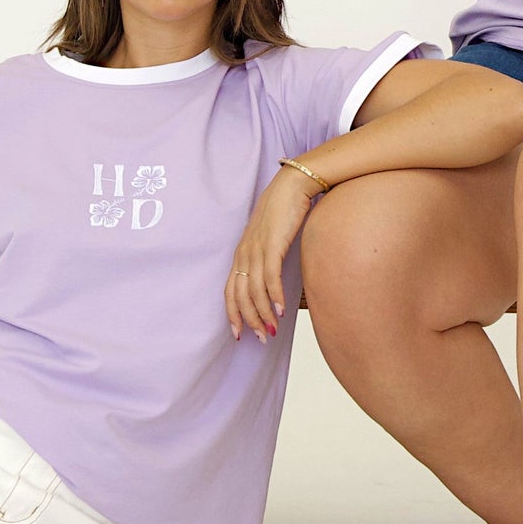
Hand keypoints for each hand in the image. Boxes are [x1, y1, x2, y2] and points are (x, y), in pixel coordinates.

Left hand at [224, 168, 314, 344]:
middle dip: (249, 321)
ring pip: (254, 291)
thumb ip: (268, 256)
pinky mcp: (272, 244)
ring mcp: (257, 249)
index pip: (230, 291)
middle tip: (262, 339)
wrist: (293, 184)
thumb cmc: (284, 209)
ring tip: (273, 331)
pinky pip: (270, 277)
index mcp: (242, 253)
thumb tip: (274, 278)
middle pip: (240, 296)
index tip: (239, 334)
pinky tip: (282, 310)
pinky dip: (275, 297)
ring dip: (264, 314)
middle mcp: (245, 253)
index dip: (233, 314)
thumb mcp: (270, 236)